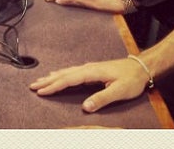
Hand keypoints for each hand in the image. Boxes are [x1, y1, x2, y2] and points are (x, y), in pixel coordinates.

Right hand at [29, 58, 147, 112]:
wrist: (141, 67)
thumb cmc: (131, 79)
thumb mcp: (119, 91)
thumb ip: (102, 98)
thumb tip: (85, 107)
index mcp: (92, 72)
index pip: (68, 79)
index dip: (54, 86)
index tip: (41, 91)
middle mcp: (88, 68)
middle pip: (64, 74)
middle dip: (48, 81)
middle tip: (33, 86)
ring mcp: (90, 68)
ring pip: (67, 72)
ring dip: (53, 77)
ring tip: (41, 80)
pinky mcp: (93, 70)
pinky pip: (72, 71)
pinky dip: (62, 74)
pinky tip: (59, 75)